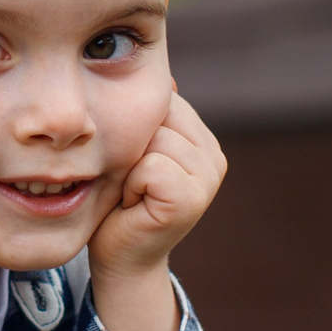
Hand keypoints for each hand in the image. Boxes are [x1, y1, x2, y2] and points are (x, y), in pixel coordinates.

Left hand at [87, 91, 226, 330]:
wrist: (120, 257)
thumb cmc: (118, 202)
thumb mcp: (131, 150)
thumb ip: (145, 118)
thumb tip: (158, 73)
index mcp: (201, 138)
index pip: (161, 100)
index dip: (132, 129)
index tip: (132, 164)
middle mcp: (213, 154)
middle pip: (157, 116)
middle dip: (131, 146)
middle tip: (130, 182)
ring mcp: (208, 177)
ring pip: (153, 139)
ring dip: (128, 167)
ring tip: (132, 192)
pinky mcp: (192, 198)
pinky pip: (150, 166)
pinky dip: (132, 184)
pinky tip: (134, 203)